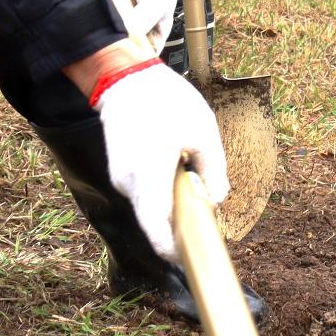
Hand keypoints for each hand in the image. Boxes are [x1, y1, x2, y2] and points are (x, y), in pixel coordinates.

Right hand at [92, 60, 227, 262]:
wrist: (127, 79)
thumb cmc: (168, 102)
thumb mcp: (204, 132)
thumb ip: (213, 171)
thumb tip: (216, 200)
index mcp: (150, 176)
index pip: (158, 230)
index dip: (176, 249)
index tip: (195, 255)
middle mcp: (129, 184)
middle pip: (157, 221)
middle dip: (181, 223)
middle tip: (206, 207)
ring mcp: (120, 179)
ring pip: (151, 207)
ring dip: (171, 203)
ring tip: (189, 173)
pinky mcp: (119, 173)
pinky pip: (144, 193)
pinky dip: (160, 191)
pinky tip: (173, 168)